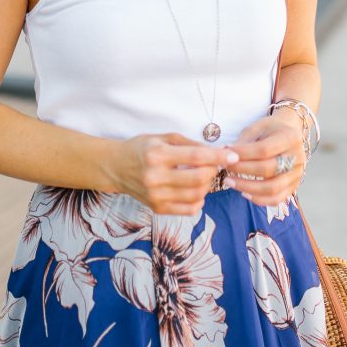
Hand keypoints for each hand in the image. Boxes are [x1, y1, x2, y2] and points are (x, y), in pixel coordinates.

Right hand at [112, 132, 239, 214]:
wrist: (115, 167)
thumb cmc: (141, 148)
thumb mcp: (163, 137)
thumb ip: (189, 144)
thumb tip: (215, 152)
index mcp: (157, 155)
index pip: (195, 157)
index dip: (217, 157)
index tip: (232, 156)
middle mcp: (155, 177)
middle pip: (198, 179)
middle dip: (214, 171)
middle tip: (214, 165)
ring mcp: (156, 196)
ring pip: (196, 195)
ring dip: (207, 185)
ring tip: (204, 176)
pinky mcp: (157, 208)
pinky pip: (189, 209)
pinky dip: (199, 200)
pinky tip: (196, 190)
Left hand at [228, 110, 305, 205]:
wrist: (290, 133)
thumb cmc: (271, 129)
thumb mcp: (257, 127)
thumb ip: (244, 141)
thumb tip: (226, 155)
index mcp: (289, 138)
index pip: (264, 150)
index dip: (243, 154)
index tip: (226, 155)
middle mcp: (297, 157)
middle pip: (268, 169)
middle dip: (242, 170)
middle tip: (225, 168)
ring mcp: (297, 174)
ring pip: (272, 188)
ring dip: (247, 187)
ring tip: (230, 182)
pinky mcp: (294, 186)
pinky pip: (277, 199)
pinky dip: (259, 199)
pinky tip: (244, 193)